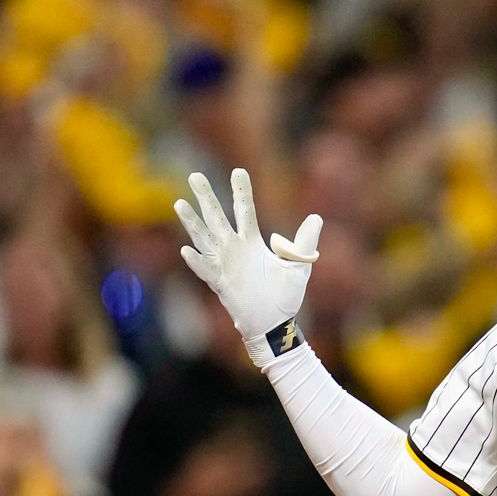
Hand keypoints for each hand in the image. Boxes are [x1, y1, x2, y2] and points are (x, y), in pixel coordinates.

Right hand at [175, 168, 321, 341]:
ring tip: (180, 203)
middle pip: (217, 218)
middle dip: (207, 198)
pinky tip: (186, 250)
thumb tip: (316, 217)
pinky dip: (197, 261)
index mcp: (252, 243)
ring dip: (193, 223)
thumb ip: (304, 242)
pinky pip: (207, 271)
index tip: (238, 171)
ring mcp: (225, 266)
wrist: (275, 324)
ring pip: (204, 239)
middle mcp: (234, 250)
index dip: (241, 192)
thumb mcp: (299, 266)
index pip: (245, 211)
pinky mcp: (221, 285)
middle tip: (195, 175)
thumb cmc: (285, 297)